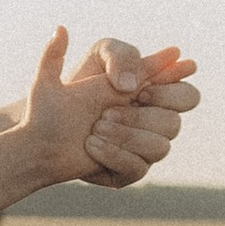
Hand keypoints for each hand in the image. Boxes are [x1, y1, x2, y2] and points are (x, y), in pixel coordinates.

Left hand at [77, 38, 199, 189]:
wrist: (39, 129)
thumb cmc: (68, 91)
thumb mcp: (93, 60)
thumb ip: (119, 54)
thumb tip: (147, 67)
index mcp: (153, 93)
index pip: (185, 94)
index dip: (170, 92)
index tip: (140, 89)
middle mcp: (153, 122)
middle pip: (175, 123)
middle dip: (143, 116)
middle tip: (110, 110)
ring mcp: (143, 149)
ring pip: (160, 147)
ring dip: (126, 135)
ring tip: (95, 128)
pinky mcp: (128, 171)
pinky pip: (138, 168)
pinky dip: (115, 154)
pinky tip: (92, 144)